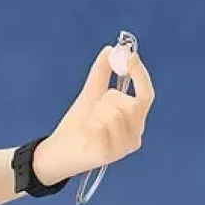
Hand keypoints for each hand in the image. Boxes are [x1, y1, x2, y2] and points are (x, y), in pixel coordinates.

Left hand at [33, 46, 154, 184]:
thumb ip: (101, 72)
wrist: (57, 151)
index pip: (147, 94)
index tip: (128, 56)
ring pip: (115, 114)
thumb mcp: (90, 94)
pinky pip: (101, 127)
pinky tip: (84, 133)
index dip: (140, 74)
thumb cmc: (77, 125)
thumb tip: (111, 49)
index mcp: (134, 119)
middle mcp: (135, 134)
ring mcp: (124, 147)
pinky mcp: (110, 155)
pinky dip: (88, 125)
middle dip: (106, 100)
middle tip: (93, 110)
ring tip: (88, 124)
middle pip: (129, 103)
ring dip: (95, 114)